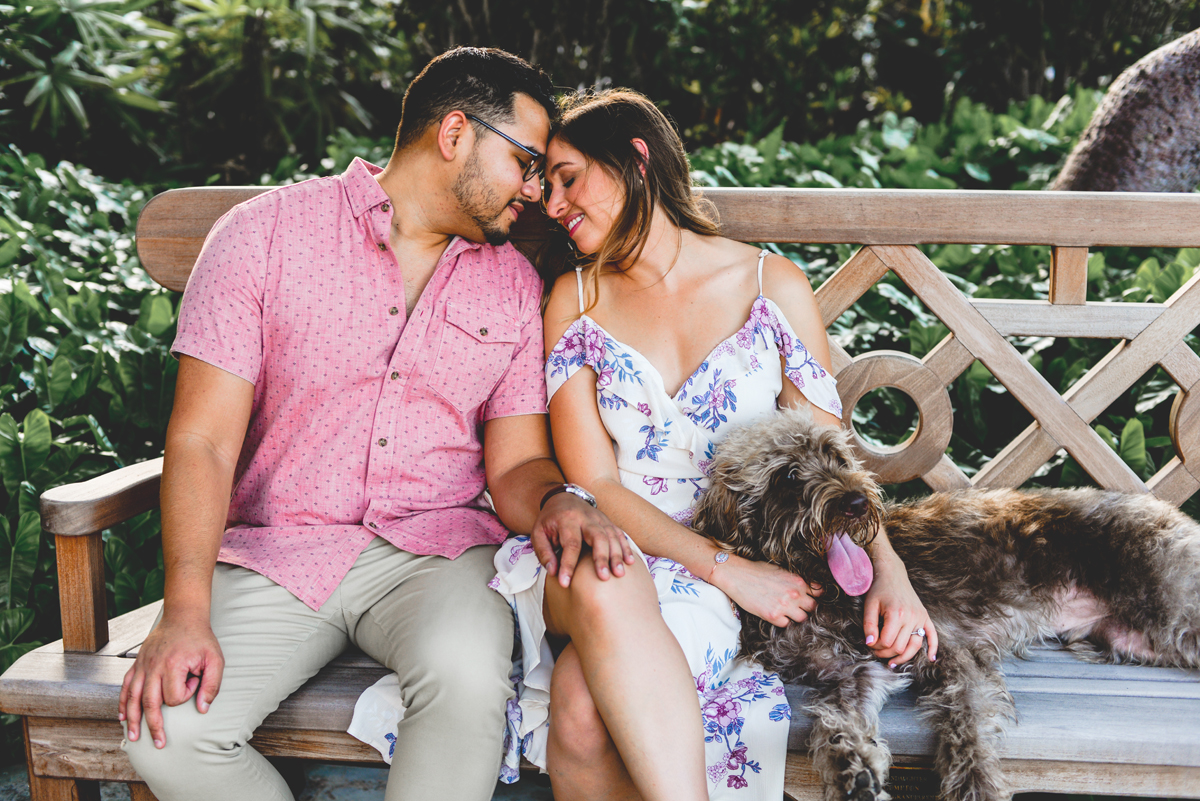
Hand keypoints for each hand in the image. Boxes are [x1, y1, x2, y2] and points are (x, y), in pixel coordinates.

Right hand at [119, 612, 223, 748]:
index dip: (186, 695)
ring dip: (134, 719)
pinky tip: (123, 716)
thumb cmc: (200, 639)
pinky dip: (124, 702)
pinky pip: (126, 686)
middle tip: (159, 743)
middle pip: (149, 703)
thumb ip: (212, 684)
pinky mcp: (137, 664)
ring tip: (135, 736)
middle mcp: (153, 667)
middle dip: (153, 726)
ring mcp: (143, 666)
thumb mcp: (215, 659)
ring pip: (134, 698)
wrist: (183, 617)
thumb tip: (203, 709)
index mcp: (173, 666)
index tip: (194, 681)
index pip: (174, 696)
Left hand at [529, 493, 633, 586]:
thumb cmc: (550, 520)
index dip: (568, 564)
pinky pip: (619, 534)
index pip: (570, 544)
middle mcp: (586, 517)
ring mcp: (599, 518)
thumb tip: (553, 572)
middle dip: (601, 557)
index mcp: (567, 520)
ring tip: (619, 574)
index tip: (565, 583)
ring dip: (616, 555)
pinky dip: (625, 548)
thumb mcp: (538, 533)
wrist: (563, 498)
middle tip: (603, 578)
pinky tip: (629, 562)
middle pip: (597, 536)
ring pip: (611, 536)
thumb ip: (544, 553)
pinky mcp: (608, 522)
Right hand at [709, 554, 822, 626]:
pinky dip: (783, 621)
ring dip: (796, 616)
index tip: (810, 598)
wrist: (736, 575)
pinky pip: (786, 624)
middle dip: (807, 607)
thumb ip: (795, 580)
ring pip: (803, 618)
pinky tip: (776, 614)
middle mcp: (794, 594)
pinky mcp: (773, 616)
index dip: (815, 596)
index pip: (819, 592)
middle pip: (813, 607)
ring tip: (787, 612)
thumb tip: (806, 587)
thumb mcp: (781, 570)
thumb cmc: (756, 570)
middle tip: (798, 606)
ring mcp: (784, 606)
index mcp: (798, 580)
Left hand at [862, 549, 937, 666]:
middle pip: (900, 646)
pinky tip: (931, 658)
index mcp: (896, 614)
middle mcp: (911, 617)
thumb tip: (870, 643)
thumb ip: (869, 625)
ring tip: (892, 662)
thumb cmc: (878, 589)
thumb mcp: (869, 605)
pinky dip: (933, 648)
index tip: (870, 644)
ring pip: (915, 646)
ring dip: (904, 657)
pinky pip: (933, 635)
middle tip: (876, 651)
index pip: (887, 642)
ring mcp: (920, 617)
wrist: (892, 573)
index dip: (876, 647)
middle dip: (886, 653)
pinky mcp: (925, 616)